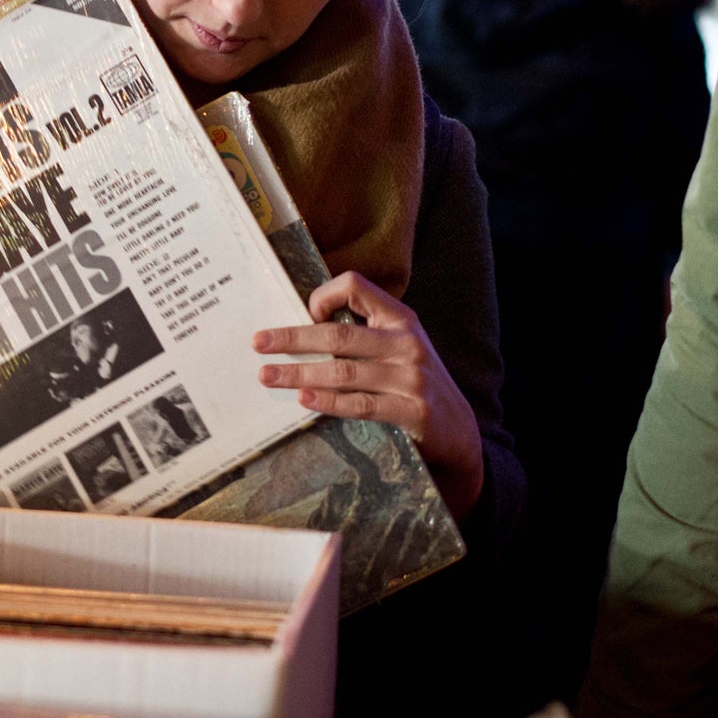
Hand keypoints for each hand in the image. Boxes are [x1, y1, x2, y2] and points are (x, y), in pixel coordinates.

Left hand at [252, 271, 484, 518]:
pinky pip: (361, 405)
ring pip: (343, 371)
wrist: (459, 431)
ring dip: (300, 372)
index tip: (302, 314)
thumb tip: (305, 327)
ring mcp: (410, 377)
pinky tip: (304, 399)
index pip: (356, 286)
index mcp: (401, 318)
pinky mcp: (411, 411)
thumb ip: (366, 334)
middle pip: (339, 333)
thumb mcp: (401, 347)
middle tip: (258, 343)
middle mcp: (406, 343)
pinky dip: (329, 401)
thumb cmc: (416, 383)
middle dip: (293, 337)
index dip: (323, 295)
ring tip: (268, 376)